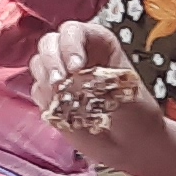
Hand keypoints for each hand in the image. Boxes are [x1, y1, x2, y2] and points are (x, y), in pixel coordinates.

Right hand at [29, 19, 166, 158]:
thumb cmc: (136, 113)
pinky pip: (38, 92)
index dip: (71, 44)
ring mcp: (62, 75)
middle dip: (51, 60)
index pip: (75, 31)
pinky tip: (63, 110)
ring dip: (45, 79)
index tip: (76, 66)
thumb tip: (71, 80)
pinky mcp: (51, 97)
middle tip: (59, 82)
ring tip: (61, 98)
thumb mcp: (126, 90)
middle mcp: (76, 55)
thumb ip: (97, 80)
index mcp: (98, 44)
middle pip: (50, 43)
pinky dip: (47, 100)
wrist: (132, 144)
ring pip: (39, 64)